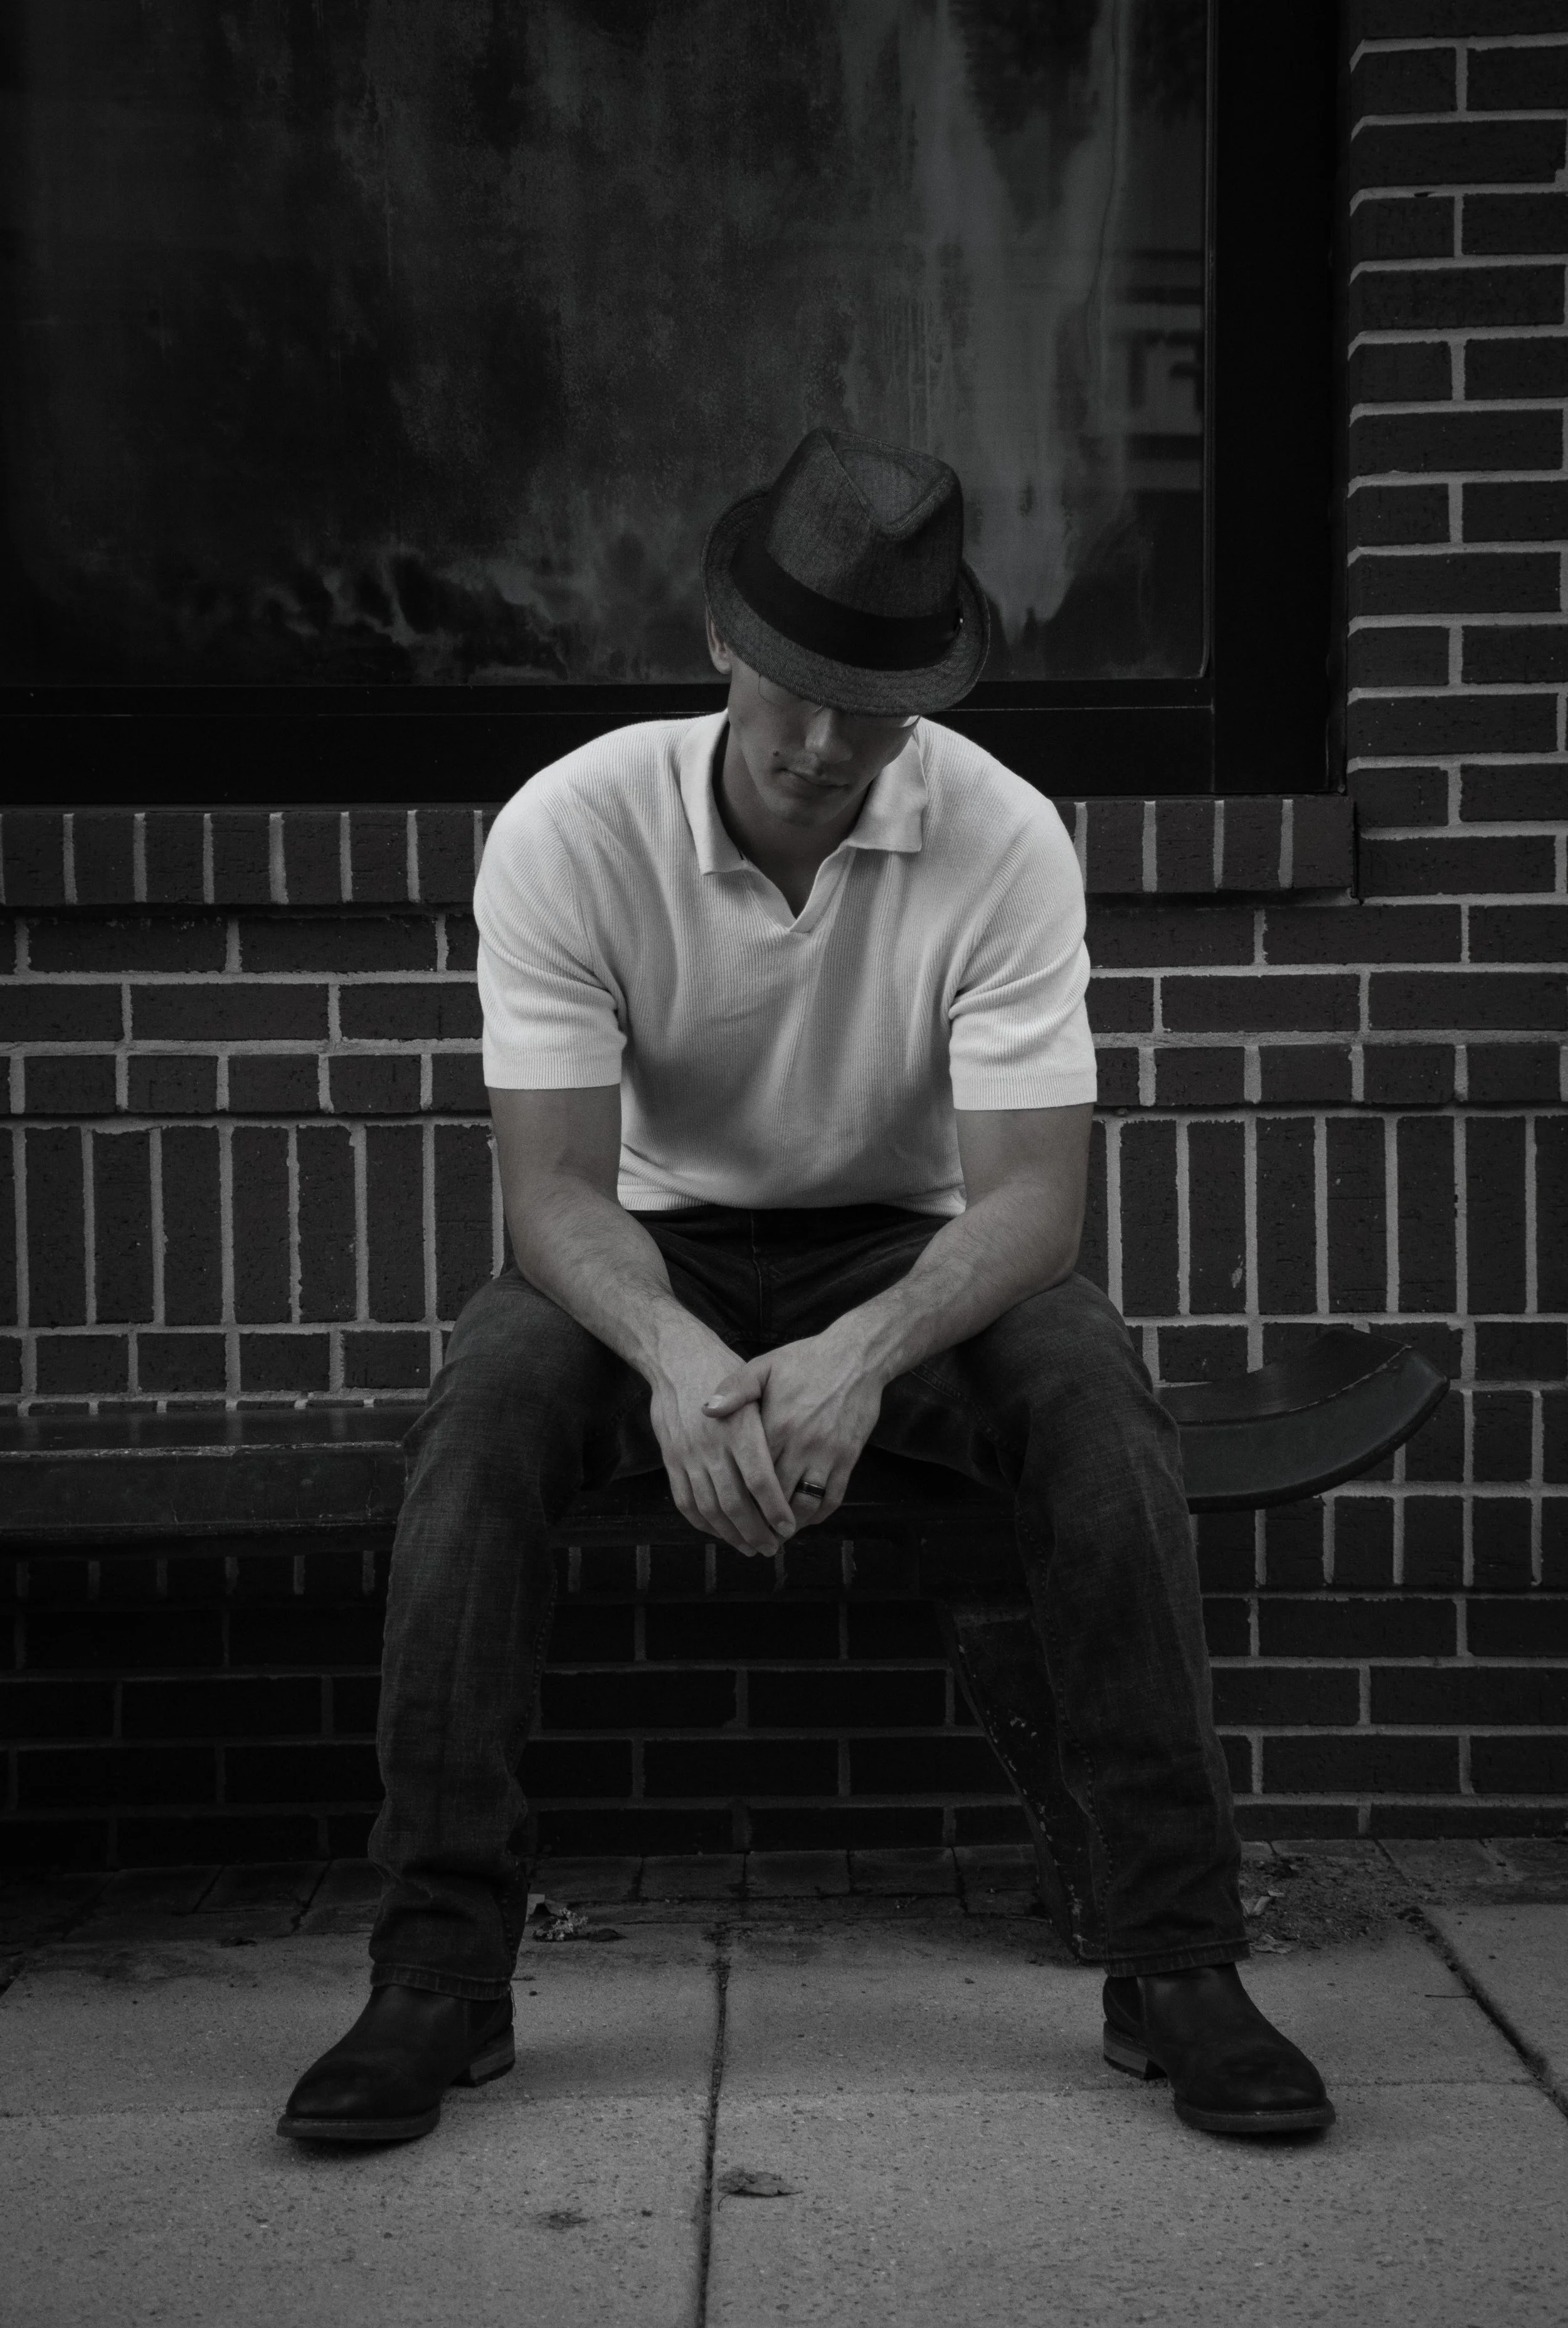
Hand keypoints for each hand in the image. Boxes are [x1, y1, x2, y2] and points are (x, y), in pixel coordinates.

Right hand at [647, 1326, 798, 1558]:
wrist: (676, 1356)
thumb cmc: (723, 1368)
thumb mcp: (755, 1385)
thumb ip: (769, 1423)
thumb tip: (791, 1462)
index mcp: (739, 1428)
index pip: (759, 1480)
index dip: (775, 1509)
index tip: (788, 1527)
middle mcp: (712, 1445)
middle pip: (735, 1502)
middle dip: (756, 1531)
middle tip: (772, 1548)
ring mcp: (687, 1454)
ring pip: (709, 1507)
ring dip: (730, 1533)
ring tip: (750, 1547)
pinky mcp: (671, 1458)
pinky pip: (685, 1500)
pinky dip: (703, 1522)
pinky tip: (719, 1531)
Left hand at [700, 1327, 883, 1528]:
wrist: (856, 1356)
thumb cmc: (806, 1361)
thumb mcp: (765, 1366)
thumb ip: (735, 1389)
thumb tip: (706, 1410)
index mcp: (775, 1424)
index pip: (751, 1474)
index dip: (738, 1497)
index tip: (726, 1512)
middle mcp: (801, 1444)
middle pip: (776, 1496)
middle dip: (761, 1520)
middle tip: (748, 1534)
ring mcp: (827, 1453)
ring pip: (806, 1504)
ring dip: (790, 1523)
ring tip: (776, 1532)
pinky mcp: (848, 1457)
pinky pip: (834, 1497)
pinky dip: (819, 1514)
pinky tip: (807, 1518)